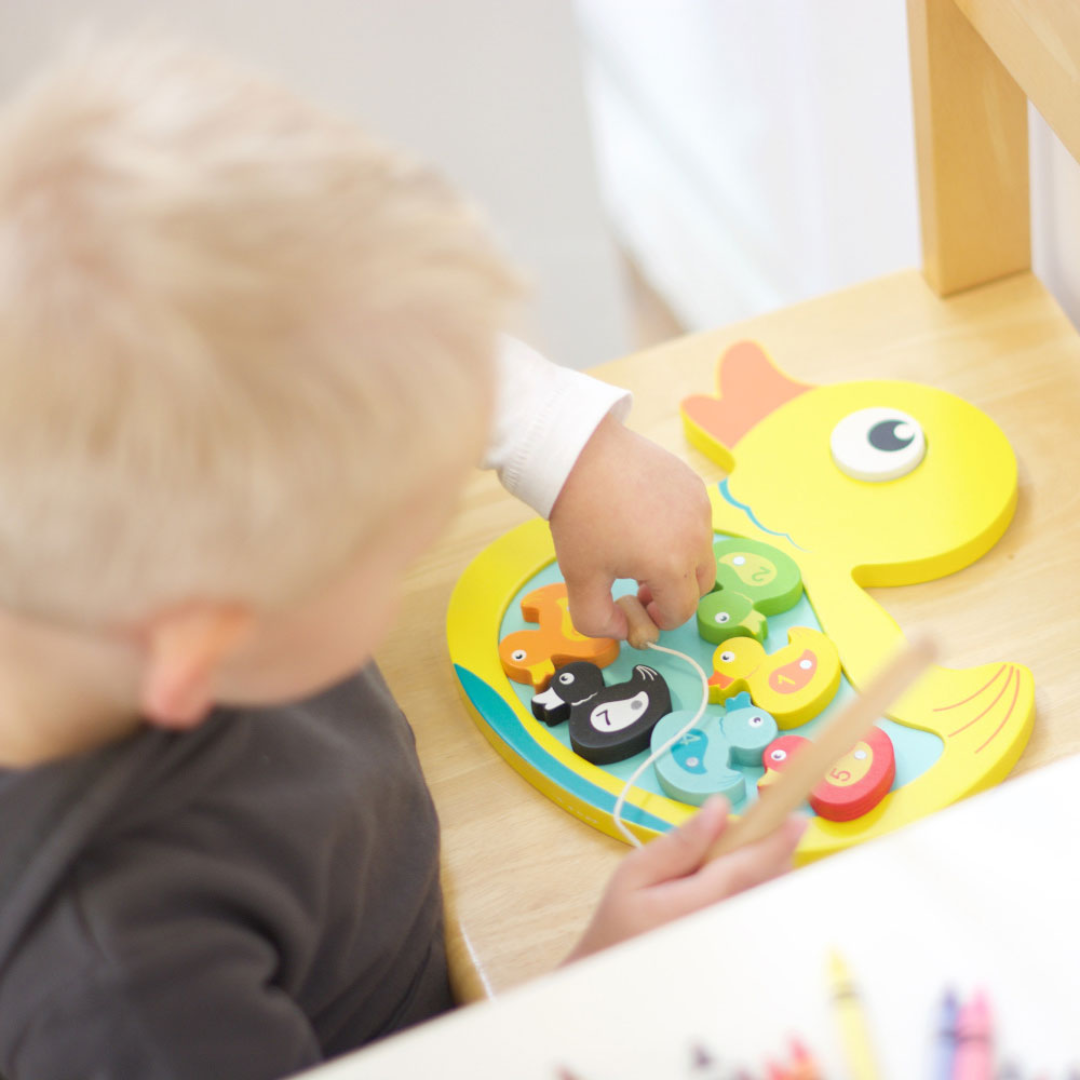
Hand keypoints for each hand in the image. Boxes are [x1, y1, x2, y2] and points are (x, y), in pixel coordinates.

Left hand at [549, 415, 715, 638]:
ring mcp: (699, 508)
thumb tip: (623, 630)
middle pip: (699, 585)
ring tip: (639, 548)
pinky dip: (678, 531)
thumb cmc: (580, 517)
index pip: (681, 612)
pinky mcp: (694, 485)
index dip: (659, 618)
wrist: (578, 455)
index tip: (637, 606)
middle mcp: (695, 537)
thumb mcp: (579, 579)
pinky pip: (696, 521)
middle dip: (673, 593)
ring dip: (677, 562)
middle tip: (639, 583)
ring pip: (700, 552)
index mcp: (671, 566)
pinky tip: (643, 518)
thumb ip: (599, 621)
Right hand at [564, 797, 805, 961]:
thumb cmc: (620, 922)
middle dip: (768, 847)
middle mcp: (728, 924)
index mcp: (700, 903)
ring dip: (764, 867)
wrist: (617, 977)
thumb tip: (719, 807)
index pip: (751, 866)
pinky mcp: (740, 947)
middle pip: (770, 879)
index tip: (798, 819)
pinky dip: (757, 886)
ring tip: (722, 861)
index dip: (778, 840)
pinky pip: (759, 908)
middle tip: (737, 831)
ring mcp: (737, 938)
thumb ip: (680, 842)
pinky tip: (728, 882)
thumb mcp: (635, 872)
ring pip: (768, 893)